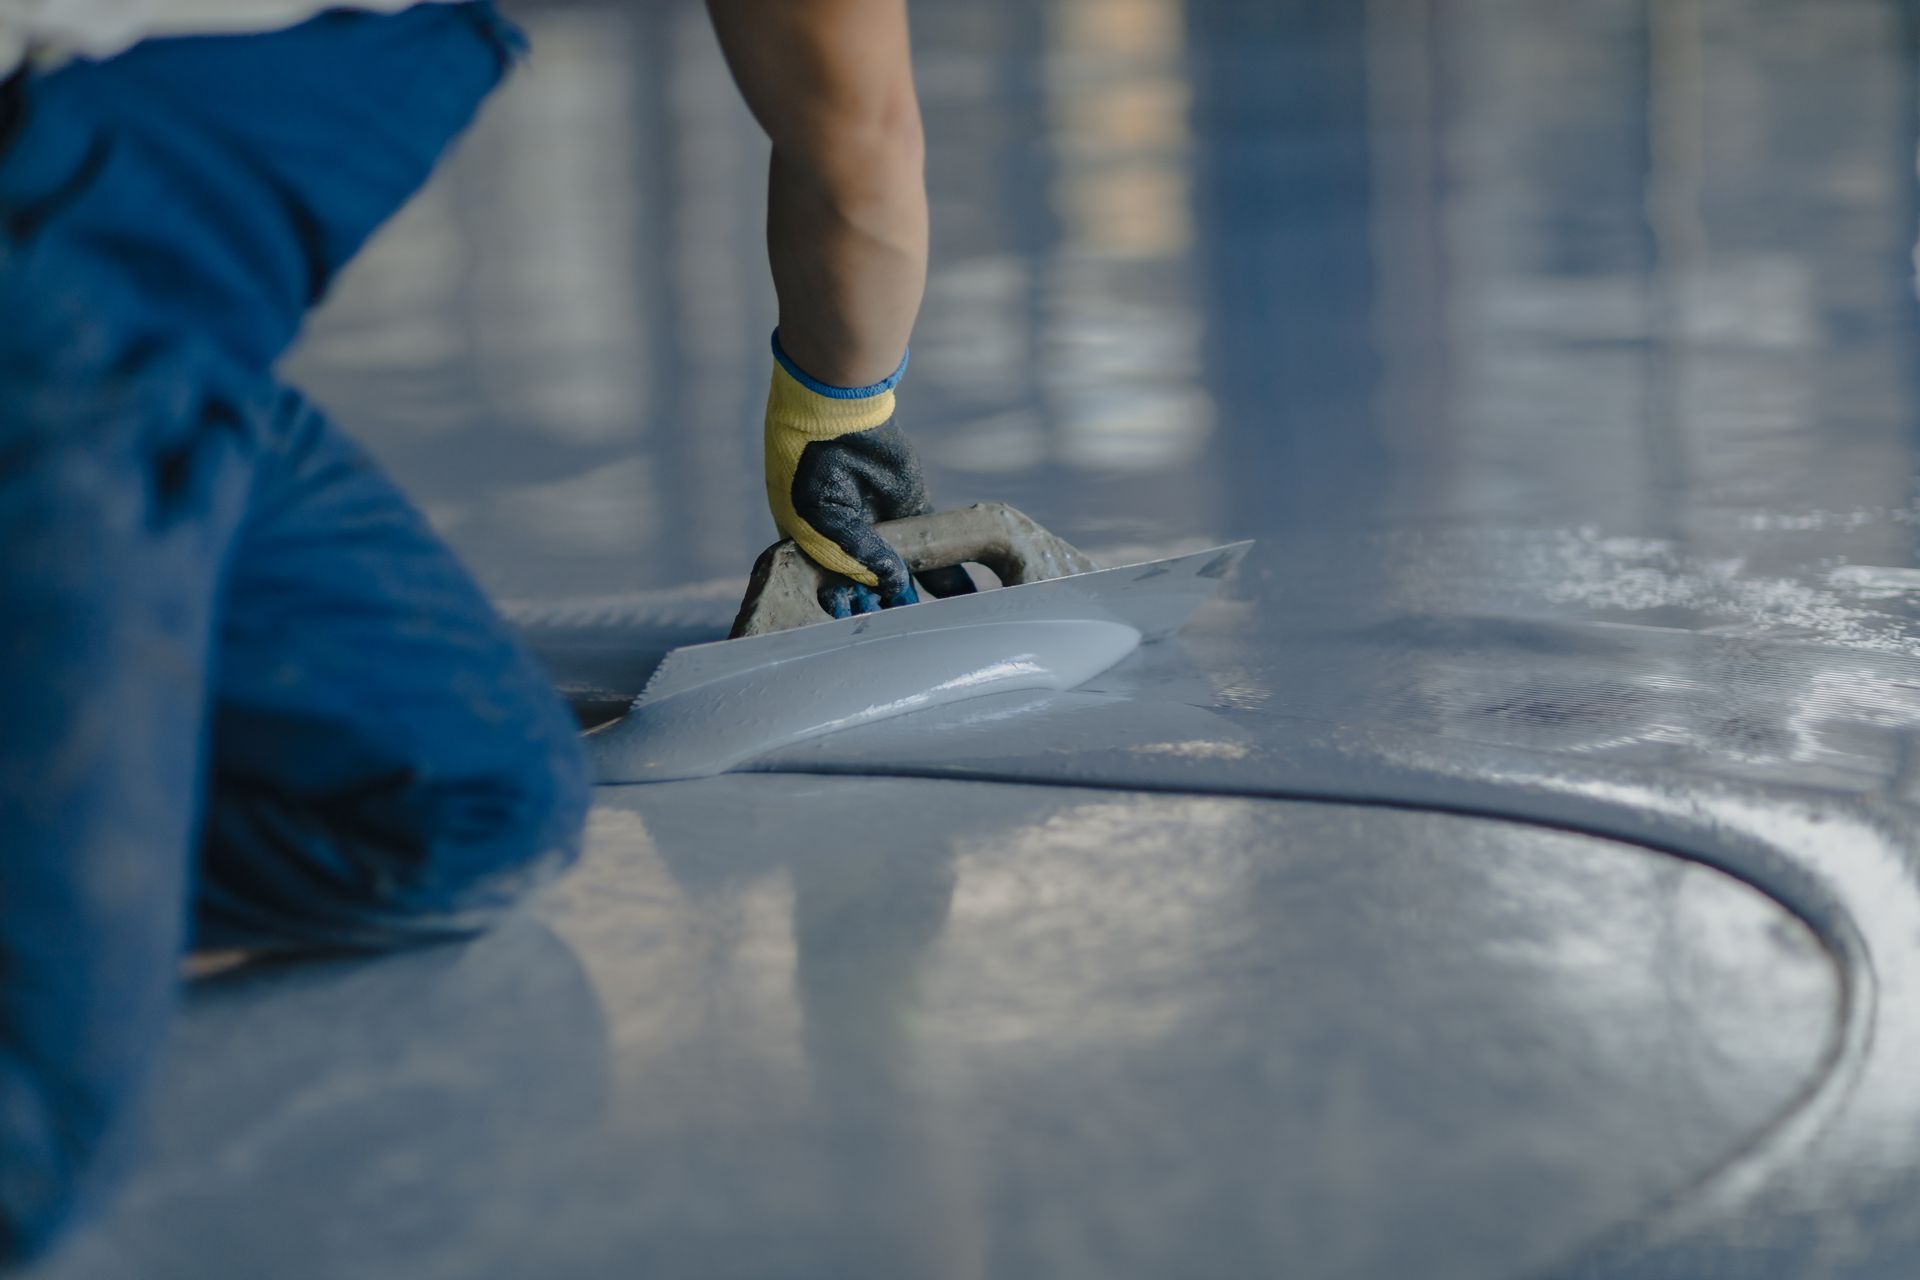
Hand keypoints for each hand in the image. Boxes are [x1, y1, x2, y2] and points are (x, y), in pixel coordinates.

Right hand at [762, 335, 975, 615]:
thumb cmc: (814, 465)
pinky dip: (948, 571)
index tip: (867, 627)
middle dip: (888, 611)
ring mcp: (881, 527)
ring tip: (938, 626)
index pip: (835, 591)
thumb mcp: (826, 516)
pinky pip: (932, 546)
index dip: (850, 612)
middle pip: (871, 588)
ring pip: (905, 572)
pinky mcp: (912, 510)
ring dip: (920, 597)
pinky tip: (964, 596)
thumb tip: (892, 583)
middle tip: (907, 633)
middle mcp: (848, 542)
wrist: (838, 410)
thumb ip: (857, 554)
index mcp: (813, 547)